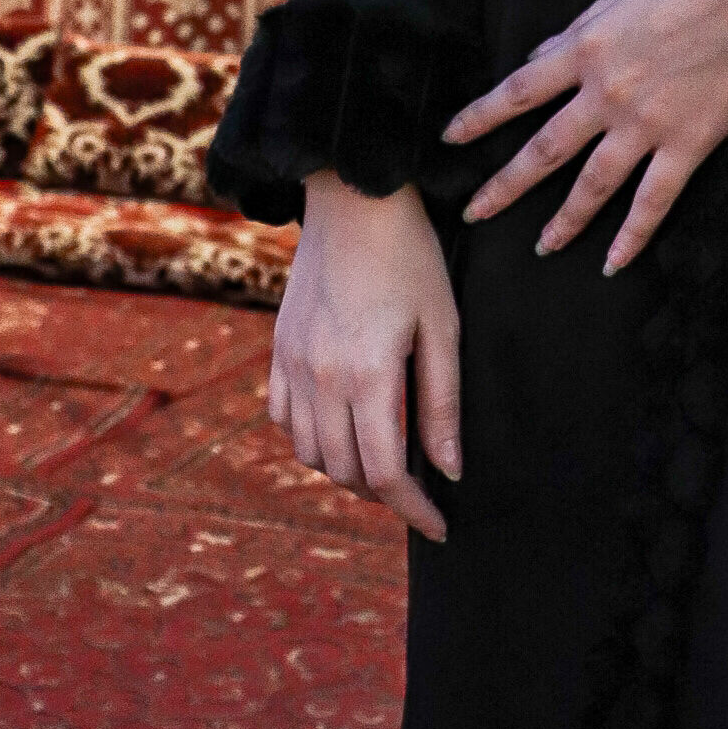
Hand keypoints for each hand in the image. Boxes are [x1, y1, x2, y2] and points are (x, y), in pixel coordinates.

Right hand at [269, 170, 459, 541]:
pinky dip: (312, 441)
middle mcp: (321, 377)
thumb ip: (442, 402)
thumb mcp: (442, 326)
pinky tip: (342, 432)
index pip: (386, 473)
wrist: (352, 202)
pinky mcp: (279, 350)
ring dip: (347, 473)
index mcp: (368, 374)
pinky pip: (285, 420)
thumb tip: (448, 471)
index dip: (414, 510)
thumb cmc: (411, 258)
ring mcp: (292, 364)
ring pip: (311, 454)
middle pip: (346, 472)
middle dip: (386, 496)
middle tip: (420, 493)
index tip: (440, 527)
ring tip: (385, 465)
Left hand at [441, 0, 727, 273]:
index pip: (517, 91)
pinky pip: (655, 200)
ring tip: (542, 246)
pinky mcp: (689, 144)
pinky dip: (634, 235)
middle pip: (544, 149)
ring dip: (564, 221)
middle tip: (476, 213)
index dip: (480, 116)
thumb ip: (577, 29)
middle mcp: (605, 94)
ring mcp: (646, 124)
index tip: (451, 137)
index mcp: (585, 50)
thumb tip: (538, 55)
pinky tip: (615, 264)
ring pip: (593, 185)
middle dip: (505, 184)